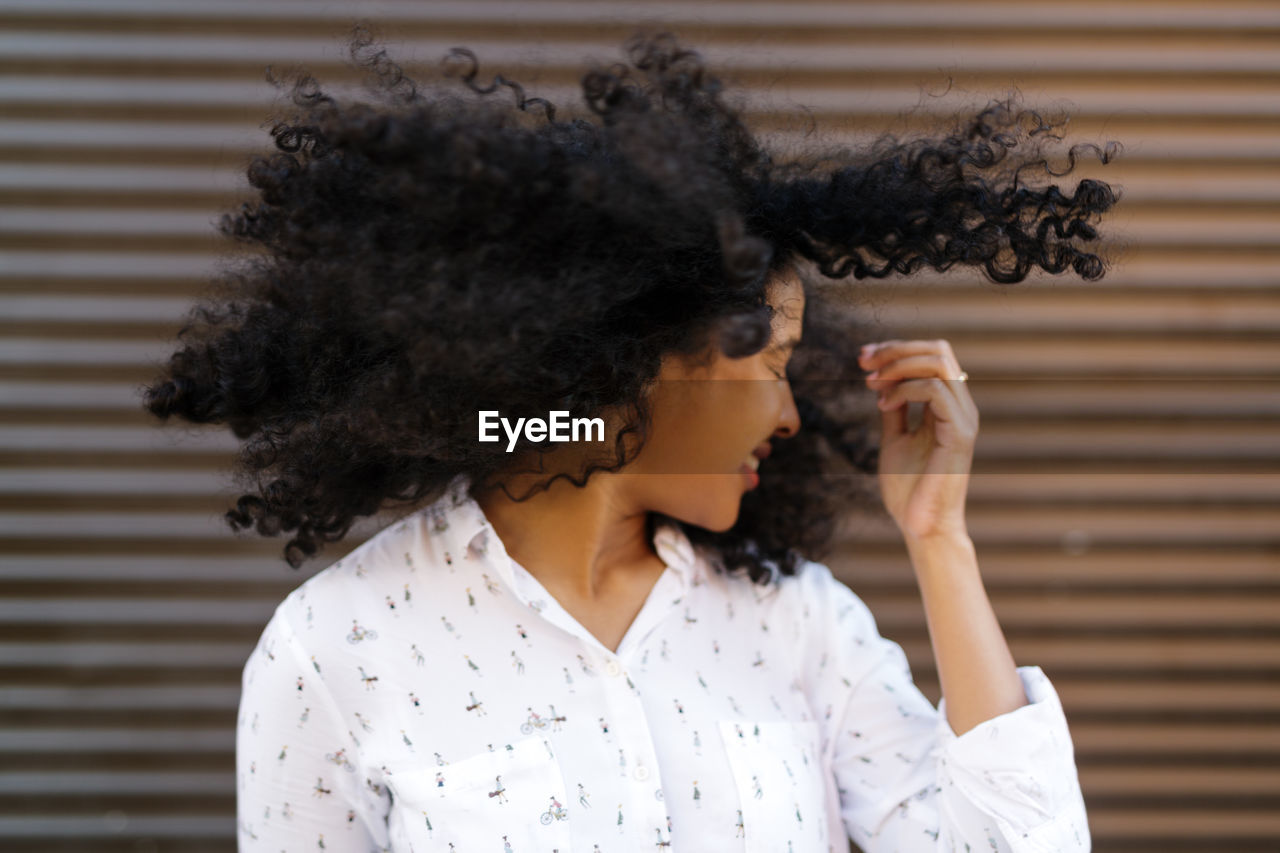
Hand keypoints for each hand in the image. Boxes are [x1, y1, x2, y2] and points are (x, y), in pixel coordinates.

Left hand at [859, 339, 977, 542]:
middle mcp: (962, 407)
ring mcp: (963, 419)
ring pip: (939, 364)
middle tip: (863, 361)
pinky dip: (904, 389)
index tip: (863, 357)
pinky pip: (935, 391)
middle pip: (939, 350)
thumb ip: (895, 407)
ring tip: (870, 383)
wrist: (921, 526)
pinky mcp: (959, 434)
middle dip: (896, 349)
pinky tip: (882, 404)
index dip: (896, 349)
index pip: (932, 356)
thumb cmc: (909, 488)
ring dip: (897, 365)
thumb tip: (882, 378)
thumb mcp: (895, 437)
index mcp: (948, 406)